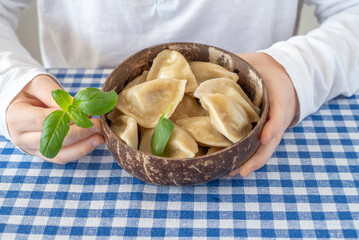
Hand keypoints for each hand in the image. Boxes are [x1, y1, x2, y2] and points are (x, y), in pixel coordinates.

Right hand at [6, 75, 103, 163]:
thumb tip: (77, 107)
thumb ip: (56, 96)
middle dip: (79, 134)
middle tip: (98, 125)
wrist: (21, 103)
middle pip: (53, 140)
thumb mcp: (39, 84)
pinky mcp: (44, 153)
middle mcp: (21, 137)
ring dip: (83, 147)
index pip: (43, 121)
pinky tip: (94, 141)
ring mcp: (32, 149)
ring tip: (100, 137)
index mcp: (16, 117)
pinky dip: (80, 150)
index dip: (66, 119)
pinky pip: (64, 156)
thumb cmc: (30, 90)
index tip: (86, 114)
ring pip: (60, 154)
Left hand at [230, 53, 298, 176]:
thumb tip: (208, 63)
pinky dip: (252, 158)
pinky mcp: (270, 131)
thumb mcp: (255, 61)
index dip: (273, 125)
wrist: (285, 74)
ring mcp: (276, 126)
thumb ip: (237, 62)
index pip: (279, 111)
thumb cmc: (265, 68)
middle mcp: (280, 114)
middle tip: (242, 170)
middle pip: (272, 139)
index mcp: (280, 94)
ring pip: (267, 148)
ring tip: (236, 173)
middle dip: (258, 156)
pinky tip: (237, 167)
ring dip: (253, 162)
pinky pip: (263, 147)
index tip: (264, 137)